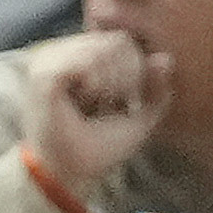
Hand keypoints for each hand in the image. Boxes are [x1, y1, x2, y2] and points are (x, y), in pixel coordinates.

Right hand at [21, 27, 174, 188]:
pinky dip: (98, 83)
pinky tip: (87, 100)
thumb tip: (166, 58)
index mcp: (81, 55)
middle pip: (119, 41)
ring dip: (113, 82)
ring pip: (105, 47)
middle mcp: (63, 50)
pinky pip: (88, 61)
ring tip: (98, 103)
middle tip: (112, 104)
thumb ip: (156, 89)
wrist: (71, 174)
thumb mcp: (140, 118)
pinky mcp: (45, 73)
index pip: (123, 38)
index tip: (124, 100)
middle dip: (129, 76)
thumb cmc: (100, 147)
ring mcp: (51, 58)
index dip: (135, 68)